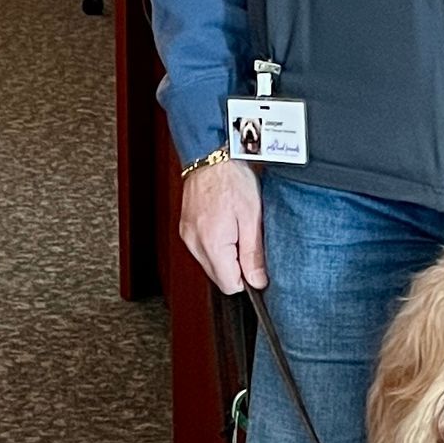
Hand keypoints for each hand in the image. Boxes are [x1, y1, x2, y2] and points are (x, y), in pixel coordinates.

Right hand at [179, 157, 265, 294]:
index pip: (229, 285)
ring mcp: (188, 237)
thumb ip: (253, 254)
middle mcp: (195, 244)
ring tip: (236, 230)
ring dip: (226, 256)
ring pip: (210, 265)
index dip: (246, 280)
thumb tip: (257, 281)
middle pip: (218, 277)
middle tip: (247, 240)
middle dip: (236, 268)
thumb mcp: (252, 217)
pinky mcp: (186, 230)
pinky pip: (203, 250)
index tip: (255, 263)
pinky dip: (215, 246)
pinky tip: (225, 226)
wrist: (210, 157)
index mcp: (212, 243)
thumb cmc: (232, 180)